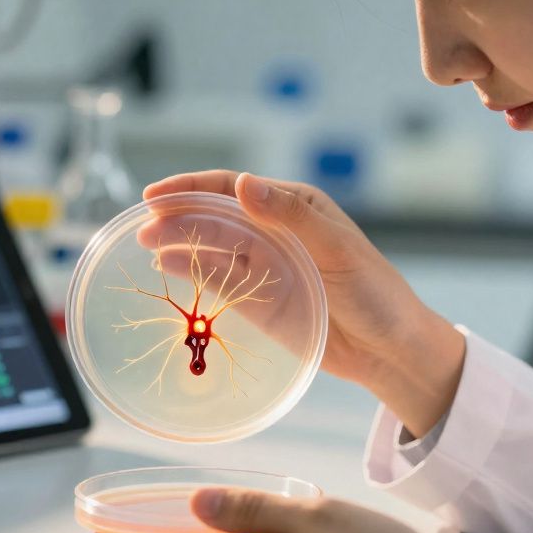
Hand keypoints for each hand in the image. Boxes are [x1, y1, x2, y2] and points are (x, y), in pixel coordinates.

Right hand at [141, 170, 465, 434]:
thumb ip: (289, 216)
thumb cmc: (375, 291)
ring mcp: (264, 265)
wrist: (390, 349)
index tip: (155, 195)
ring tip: (144, 245)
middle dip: (177, 215)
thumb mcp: (336, 247)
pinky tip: (168, 268)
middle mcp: (274, 230)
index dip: (190, 187)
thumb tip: (242, 183)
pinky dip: (193, 272)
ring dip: (178, 243)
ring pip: (211, 246)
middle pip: (214, 215)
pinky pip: (220, 280)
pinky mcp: (259, 299)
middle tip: (142, 226)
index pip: (231, 187)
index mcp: (294, 206)